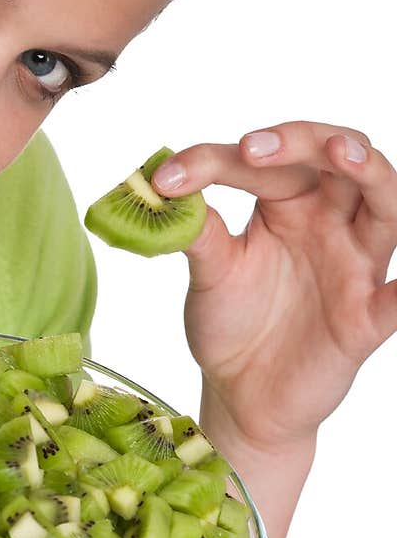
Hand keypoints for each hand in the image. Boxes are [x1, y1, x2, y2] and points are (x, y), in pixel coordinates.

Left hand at [152, 121, 396, 450]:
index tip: (169, 177)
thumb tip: (163, 188)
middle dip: (304, 141)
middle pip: (340, 161)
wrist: (241, 396)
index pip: (266, 164)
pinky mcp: (366, 319)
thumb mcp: (209, 273)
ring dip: (371, 172)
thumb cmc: (231, 325)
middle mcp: (330, 224)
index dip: (216, 161)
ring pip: (386, 205)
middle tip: (254, 147)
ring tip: (342, 152)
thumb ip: (196, 232)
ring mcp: (355, 268)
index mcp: (288, 205)